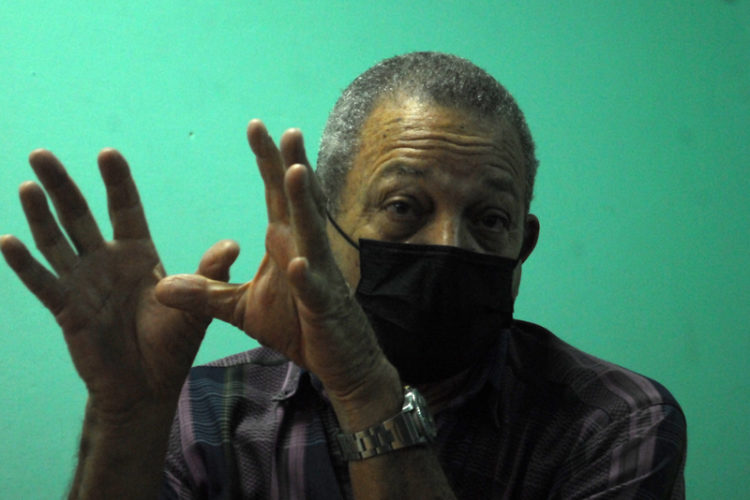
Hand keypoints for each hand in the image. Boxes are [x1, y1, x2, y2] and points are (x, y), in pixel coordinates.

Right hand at [0, 149, 237, 419]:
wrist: (147, 386)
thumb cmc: (172, 345)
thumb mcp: (195, 308)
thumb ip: (208, 275)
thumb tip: (233, 244)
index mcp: (139, 255)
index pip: (125, 209)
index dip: (116, 183)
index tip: (107, 153)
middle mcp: (106, 262)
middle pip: (80, 216)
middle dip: (62, 186)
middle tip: (42, 154)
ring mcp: (83, 284)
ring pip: (56, 242)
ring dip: (39, 215)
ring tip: (27, 186)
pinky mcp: (66, 309)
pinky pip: (42, 283)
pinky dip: (24, 264)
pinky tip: (7, 241)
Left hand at [156, 120, 398, 406]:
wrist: (336, 360)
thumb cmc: (296, 325)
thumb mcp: (240, 309)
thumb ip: (205, 293)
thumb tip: (159, 286)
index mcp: (286, 243)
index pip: (276, 194)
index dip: (268, 160)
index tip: (255, 126)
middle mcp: (305, 250)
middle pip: (297, 202)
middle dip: (290, 165)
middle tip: (285, 131)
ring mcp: (318, 276)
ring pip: (312, 234)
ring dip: (303, 204)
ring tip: (295, 173)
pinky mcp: (323, 307)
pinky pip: (312, 290)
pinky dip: (306, 277)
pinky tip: (298, 265)